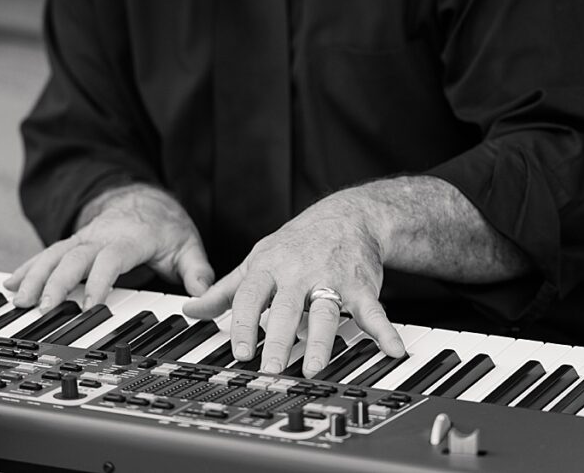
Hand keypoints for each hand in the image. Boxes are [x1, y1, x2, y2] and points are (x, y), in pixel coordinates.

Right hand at [4, 185, 213, 310]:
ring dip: (34, 276)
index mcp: (130, 239)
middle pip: (74, 257)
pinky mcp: (72, 245)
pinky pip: (46, 255)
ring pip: (54, 255)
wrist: (147, 202)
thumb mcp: (188, 247)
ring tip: (17, 300)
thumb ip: (197, 272)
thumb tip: (204, 296)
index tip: (90, 304)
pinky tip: (9, 284)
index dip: (100, 280)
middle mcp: (101, 237)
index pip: (111, 258)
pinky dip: (26, 269)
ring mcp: (83, 240)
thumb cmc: (166, 228)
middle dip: (56, 282)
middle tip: (43, 308)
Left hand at [183, 191, 405, 377]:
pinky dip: (384, 330)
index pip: (251, 297)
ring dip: (322, 341)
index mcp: (269, 268)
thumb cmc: (296, 244)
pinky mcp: (362, 286)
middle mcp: (299, 274)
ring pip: (325, 312)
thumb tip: (191, 308)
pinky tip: (393, 349)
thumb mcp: (257, 260)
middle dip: (280, 339)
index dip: (245, 325)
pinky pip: (373, 310)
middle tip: (272, 369)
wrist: (348, 215)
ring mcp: (332, 279)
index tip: (240, 352)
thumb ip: (225, 290)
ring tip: (315, 367)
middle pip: (287, 309)